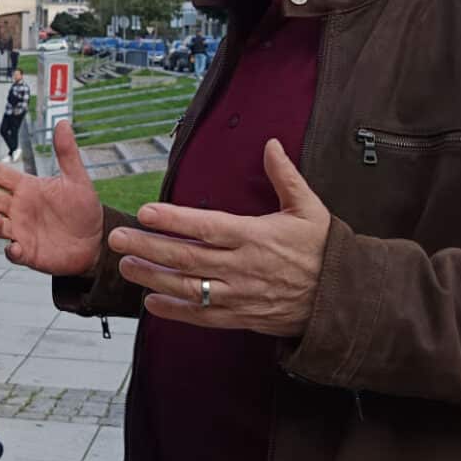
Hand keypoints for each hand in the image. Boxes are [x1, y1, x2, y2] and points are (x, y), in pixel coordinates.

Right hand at [0, 120, 102, 275]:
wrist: (94, 240)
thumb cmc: (83, 208)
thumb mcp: (77, 179)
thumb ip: (67, 153)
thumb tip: (63, 122)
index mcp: (27, 188)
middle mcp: (18, 209)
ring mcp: (21, 231)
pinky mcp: (28, 252)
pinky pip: (13, 252)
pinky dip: (11, 250)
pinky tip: (14, 247)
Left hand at [111, 139, 331, 338]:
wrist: (342, 299)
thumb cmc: (324, 250)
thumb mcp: (310, 208)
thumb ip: (286, 176)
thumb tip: (271, 144)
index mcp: (256, 237)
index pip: (207, 227)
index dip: (174, 220)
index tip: (145, 211)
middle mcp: (243, 267)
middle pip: (187, 258)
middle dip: (148, 247)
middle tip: (117, 238)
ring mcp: (241, 295)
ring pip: (188, 288)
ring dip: (153, 278)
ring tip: (126, 265)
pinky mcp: (242, 317)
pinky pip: (204, 316)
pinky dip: (175, 312)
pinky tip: (151, 303)